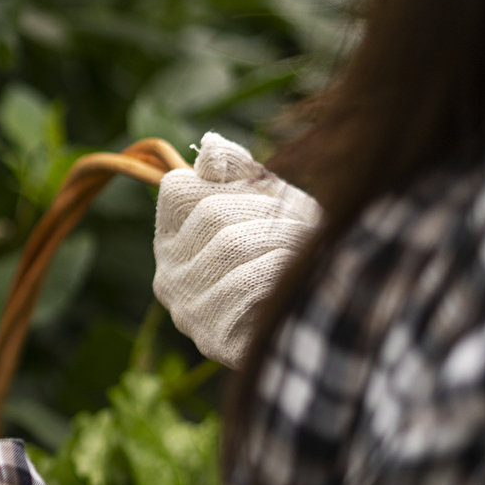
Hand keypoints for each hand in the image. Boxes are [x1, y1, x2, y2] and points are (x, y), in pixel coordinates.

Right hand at [154, 132, 321, 368]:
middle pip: (211, 214)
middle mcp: (167, 275)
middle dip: (267, 210)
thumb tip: (210, 145)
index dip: (231, 182)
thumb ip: (237, 173)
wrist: (317, 324)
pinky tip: (298, 275)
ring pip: (231, 246)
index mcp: (171, 240)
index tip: (269, 193)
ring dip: (283, 239)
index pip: (178, 188)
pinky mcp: (212, 338)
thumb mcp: (266, 202)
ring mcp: (186, 309)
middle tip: (306, 221)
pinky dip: (280, 272)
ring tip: (308, 245)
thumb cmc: (291, 252)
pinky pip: (245, 286)